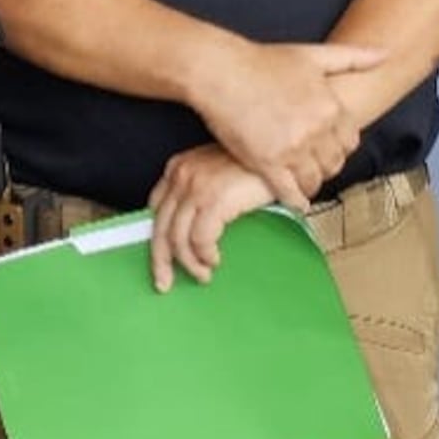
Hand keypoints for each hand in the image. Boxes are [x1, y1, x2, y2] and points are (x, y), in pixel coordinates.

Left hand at [145, 145, 275, 291]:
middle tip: (165, 282)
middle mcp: (182, 175)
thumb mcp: (221, 178)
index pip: (156, 208)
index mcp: (179, 168)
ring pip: (177, 237)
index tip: (161, 258)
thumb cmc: (257, 168)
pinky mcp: (213, 199)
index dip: (157, 237)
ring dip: (189, 263)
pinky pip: (199, 238)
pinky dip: (205, 255)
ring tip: (203, 274)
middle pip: (159, 225)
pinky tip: (214, 260)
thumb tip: (194, 231)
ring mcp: (196, 186)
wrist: (282, 156)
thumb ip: (204, 196)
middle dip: (160, 260)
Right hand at [184, 37, 384, 209]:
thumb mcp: (311, 54)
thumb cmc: (261, 60)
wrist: (220, 70)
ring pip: (314, 179)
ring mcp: (292, 148)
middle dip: (326, 166)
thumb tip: (386, 55)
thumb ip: (352, 57)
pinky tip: (295, 202)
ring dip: (310, 184)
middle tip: (314, 167)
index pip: (350, 141)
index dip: (339, 146)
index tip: (328, 148)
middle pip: (334, 163)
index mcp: (330, 107)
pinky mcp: (267, 162)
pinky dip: (295, 200)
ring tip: (303, 184)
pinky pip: (289, 192)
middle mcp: (316, 130)